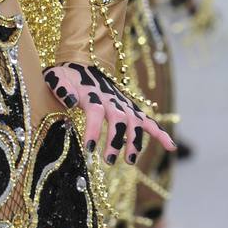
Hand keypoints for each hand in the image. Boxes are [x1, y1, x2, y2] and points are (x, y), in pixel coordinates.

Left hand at [43, 62, 174, 165]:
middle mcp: (111, 99)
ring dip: (135, 141)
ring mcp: (123, 104)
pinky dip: (160, 132)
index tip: (89, 149)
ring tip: (129, 161)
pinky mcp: (130, 109)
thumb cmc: (67, 77)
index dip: (93, 130)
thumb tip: (70, 99)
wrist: (83, 66)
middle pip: (119, 119)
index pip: (95, 112)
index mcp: (92, 93)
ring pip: (135, 122)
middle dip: (116, 140)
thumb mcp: (56, 77)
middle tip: (108, 160)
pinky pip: (148, 121)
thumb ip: (60, 86)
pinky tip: (170, 147)